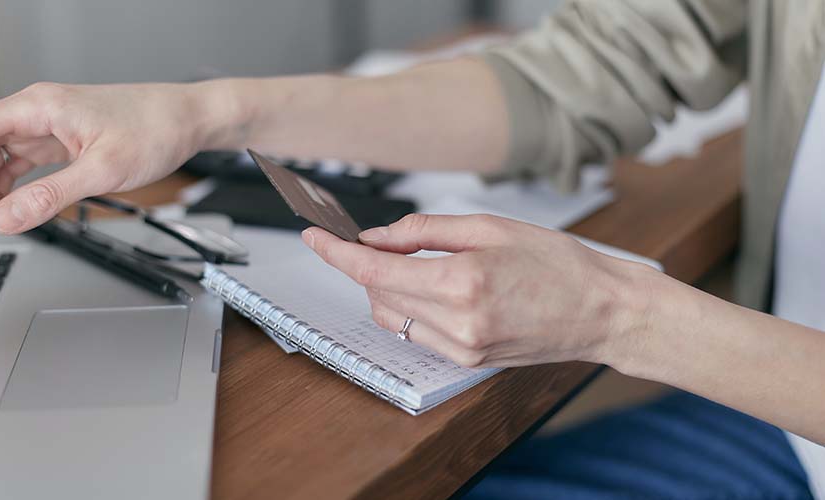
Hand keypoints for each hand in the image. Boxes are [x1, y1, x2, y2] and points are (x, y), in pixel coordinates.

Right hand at [0, 81, 225, 250]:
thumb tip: (4, 219)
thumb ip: (51, 195)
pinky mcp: (58, 144)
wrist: (188, 120)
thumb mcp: (104, 170)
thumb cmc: (155, 129)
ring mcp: (44, 129)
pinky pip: (14, 167)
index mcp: (37, 107)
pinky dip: (0, 193)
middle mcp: (34, 114)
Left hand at [302, 213, 655, 367]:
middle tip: (376, 241)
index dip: (336, 253)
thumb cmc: (558, 264)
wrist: (601, 311)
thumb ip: (425, 232)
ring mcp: (462, 348)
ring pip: (393, 318)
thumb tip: (377, 237)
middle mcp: (458, 323)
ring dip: (387, 289)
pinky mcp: (469, 362)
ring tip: (413, 263)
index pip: (374, 271)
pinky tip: (433, 289)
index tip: (314, 237)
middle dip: (366, 266)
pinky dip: (412, 308)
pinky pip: (418, 333)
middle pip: (377, 295)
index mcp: (462, 282)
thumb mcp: (490, 227)